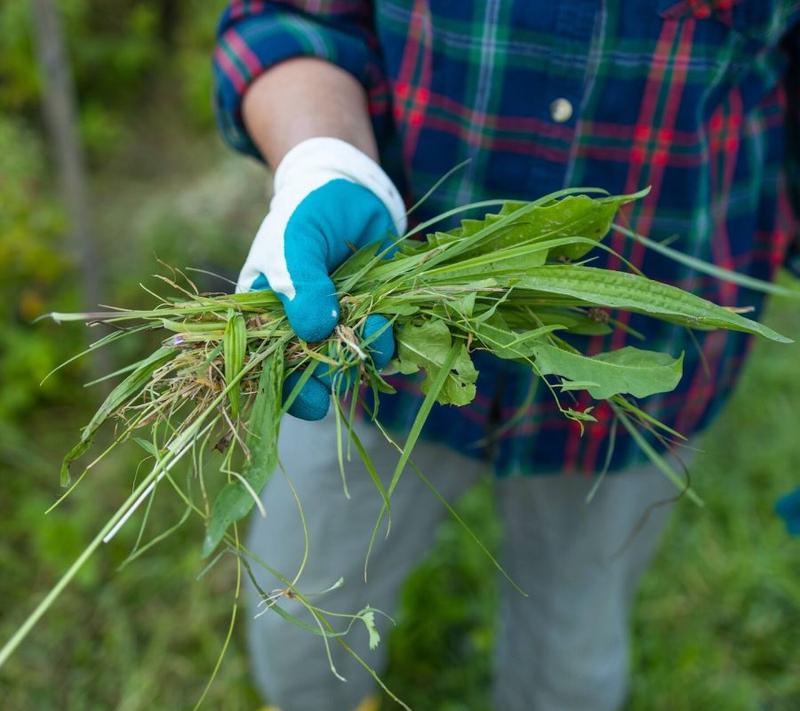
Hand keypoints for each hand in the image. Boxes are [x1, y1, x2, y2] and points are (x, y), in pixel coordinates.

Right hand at [237, 137, 406, 419]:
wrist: (348, 187)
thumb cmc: (304, 213)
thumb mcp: (293, 243)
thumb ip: (300, 284)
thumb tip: (315, 331)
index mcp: (267, 317)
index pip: (271, 368)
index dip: (290, 391)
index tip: (314, 399)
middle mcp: (301, 328)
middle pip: (314, 374)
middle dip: (336, 372)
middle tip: (349, 358)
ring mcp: (338, 323)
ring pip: (353, 361)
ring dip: (367, 352)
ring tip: (375, 322)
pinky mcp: (372, 315)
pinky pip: (382, 342)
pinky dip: (390, 338)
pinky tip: (390, 320)